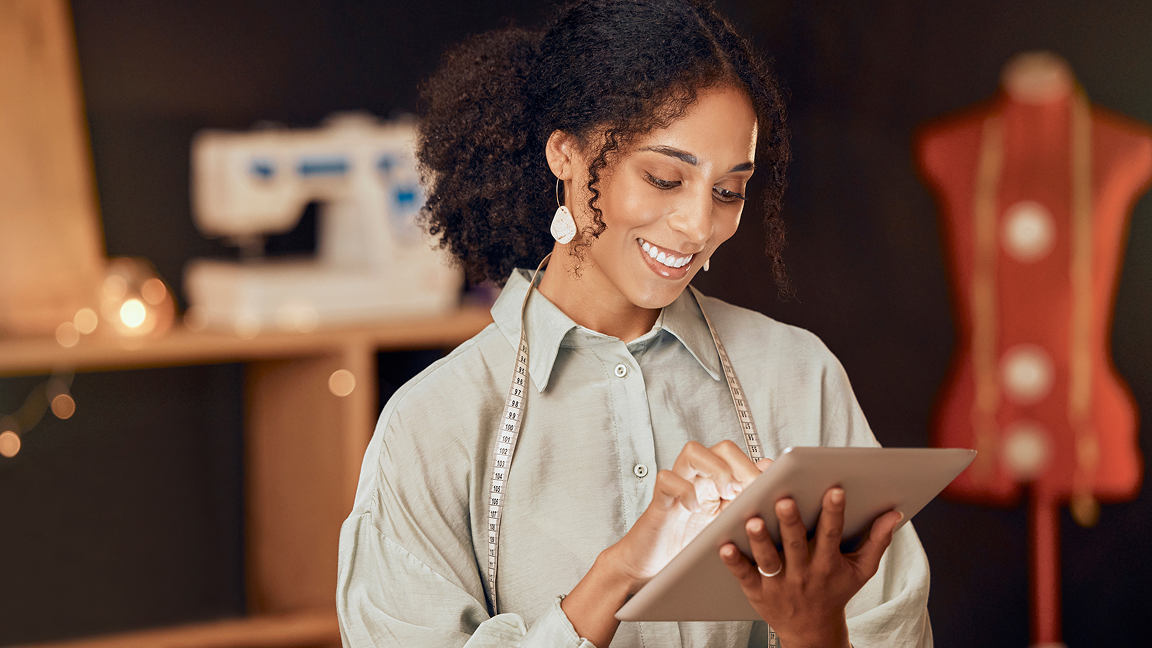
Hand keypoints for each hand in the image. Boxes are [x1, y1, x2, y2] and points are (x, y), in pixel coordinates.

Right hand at [562, 440, 767, 646]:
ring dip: (714, 469)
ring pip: (693, 451)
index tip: (770, 488)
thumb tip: (770, 472)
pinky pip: (667, 479)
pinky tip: (693, 508)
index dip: (757, 467)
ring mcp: (679, 486)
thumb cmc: (690, 548)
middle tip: (747, 491)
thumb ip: (747, 503)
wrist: (653, 569)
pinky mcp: (660, 500)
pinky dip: (683, 490)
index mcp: (719, 484)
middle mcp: (699, 479)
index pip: (742, 457)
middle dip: (741, 466)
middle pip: (722, 448)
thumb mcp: (727, 528)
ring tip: (724, 492)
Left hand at [718, 488, 902, 647]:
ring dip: (760, 540)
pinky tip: (723, 545)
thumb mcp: (861, 570)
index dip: (835, 512)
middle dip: (792, 521)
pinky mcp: (758, 591)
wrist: (812, 631)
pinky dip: (735, 561)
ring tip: (753, 519)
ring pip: (769, 559)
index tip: (835, 489)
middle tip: (784, 499)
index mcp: (828, 563)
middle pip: (796, 544)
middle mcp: (804, 572)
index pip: (832, 534)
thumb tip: (894, 513)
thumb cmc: (835, 591)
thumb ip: (877, 541)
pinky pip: (745, 575)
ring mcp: (780, 583)